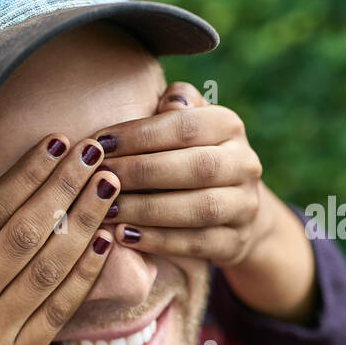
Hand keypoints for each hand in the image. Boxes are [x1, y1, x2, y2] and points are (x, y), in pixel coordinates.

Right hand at [0, 133, 119, 344]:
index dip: (26, 175)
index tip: (57, 143)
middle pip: (23, 235)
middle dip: (62, 188)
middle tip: (93, 153)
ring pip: (46, 270)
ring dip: (83, 223)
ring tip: (107, 186)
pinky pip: (58, 311)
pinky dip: (84, 274)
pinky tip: (104, 240)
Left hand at [91, 83, 315, 320]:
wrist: (228, 211)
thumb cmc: (185, 157)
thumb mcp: (182, 127)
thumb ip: (173, 107)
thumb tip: (169, 100)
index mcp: (229, 126)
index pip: (186, 125)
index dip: (141, 134)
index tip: (100, 143)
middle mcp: (245, 163)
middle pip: (197, 166)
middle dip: (142, 173)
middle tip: (101, 179)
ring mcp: (245, 205)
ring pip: (200, 208)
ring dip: (148, 210)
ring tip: (108, 210)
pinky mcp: (235, 242)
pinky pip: (198, 244)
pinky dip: (159, 241)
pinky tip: (124, 237)